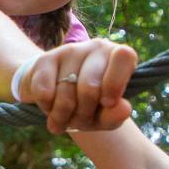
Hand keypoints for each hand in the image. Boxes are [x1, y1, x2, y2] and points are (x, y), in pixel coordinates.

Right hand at [14, 38, 137, 134]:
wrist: (54, 96)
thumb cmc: (87, 105)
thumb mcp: (103, 116)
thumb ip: (115, 115)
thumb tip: (124, 108)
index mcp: (118, 58)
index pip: (124, 56)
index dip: (115, 83)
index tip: (107, 103)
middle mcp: (96, 47)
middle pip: (90, 87)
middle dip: (83, 113)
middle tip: (80, 120)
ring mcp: (70, 50)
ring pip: (65, 92)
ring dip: (63, 115)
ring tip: (64, 118)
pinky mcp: (45, 58)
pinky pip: (44, 91)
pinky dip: (47, 107)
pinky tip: (49, 106)